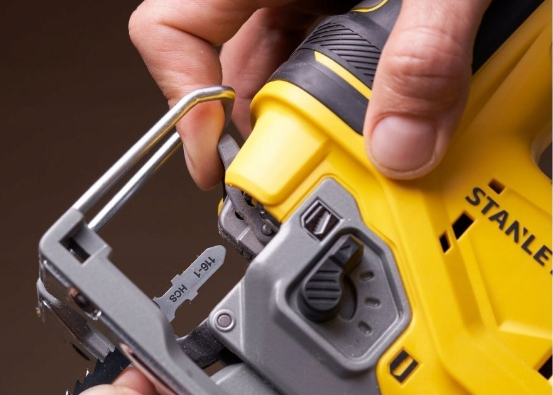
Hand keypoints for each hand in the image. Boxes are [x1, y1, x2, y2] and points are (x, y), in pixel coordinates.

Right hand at [128, 0, 490, 186]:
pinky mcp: (342, 9)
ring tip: (339, 150)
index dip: (183, 98)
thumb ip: (425, 54)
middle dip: (262, 132)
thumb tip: (400, 144)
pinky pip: (319, 64)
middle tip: (292, 172)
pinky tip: (369, 116)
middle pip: (234, 72)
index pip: (175, 27)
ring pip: (279, 75)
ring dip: (306, 122)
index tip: (213, 155)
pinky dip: (339, 100)